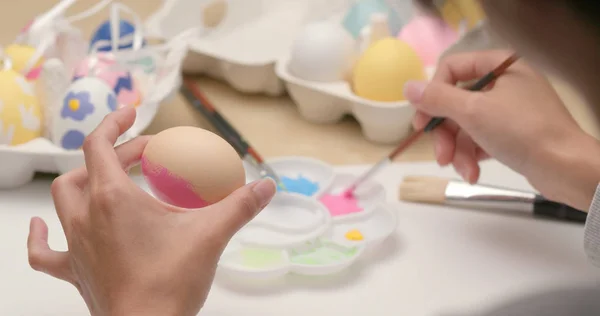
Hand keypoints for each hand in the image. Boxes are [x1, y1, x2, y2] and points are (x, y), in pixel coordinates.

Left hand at [26, 106, 276, 315]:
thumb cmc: (169, 283)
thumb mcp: (210, 235)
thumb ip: (240, 206)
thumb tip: (265, 187)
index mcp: (113, 199)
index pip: (100, 145)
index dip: (115, 123)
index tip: (132, 114)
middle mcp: (86, 217)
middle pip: (88, 168)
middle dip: (116, 153)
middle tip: (147, 156)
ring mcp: (76, 244)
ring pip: (64, 199)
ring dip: (83, 180)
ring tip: (104, 176)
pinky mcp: (76, 271)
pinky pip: (45, 252)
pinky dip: (39, 236)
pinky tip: (38, 227)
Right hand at [404, 50, 599, 209]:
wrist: (566, 167)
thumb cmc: (521, 131)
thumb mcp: (473, 112)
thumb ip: (437, 98)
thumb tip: (407, 88)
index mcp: (499, 65)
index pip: (451, 69)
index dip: (432, 95)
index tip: (422, 122)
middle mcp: (504, 82)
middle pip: (456, 102)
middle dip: (447, 134)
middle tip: (441, 156)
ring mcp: (509, 108)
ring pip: (466, 124)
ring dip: (459, 151)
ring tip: (463, 170)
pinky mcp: (513, 132)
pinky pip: (481, 138)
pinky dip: (473, 155)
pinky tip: (473, 172)